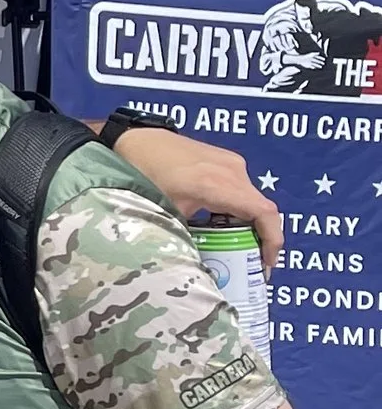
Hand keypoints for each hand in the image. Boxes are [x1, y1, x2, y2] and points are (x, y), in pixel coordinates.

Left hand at [113, 127, 278, 268]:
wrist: (136, 141)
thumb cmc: (146, 174)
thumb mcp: (167, 212)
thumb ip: (188, 238)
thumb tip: (199, 267)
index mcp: (218, 184)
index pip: (263, 212)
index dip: (272, 240)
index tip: (266, 264)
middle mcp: (232, 170)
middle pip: (261, 209)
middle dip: (261, 239)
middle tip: (251, 265)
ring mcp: (232, 162)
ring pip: (252, 200)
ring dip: (250, 225)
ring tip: (237, 249)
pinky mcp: (227, 160)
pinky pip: (242, 190)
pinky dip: (240, 210)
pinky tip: (224, 227)